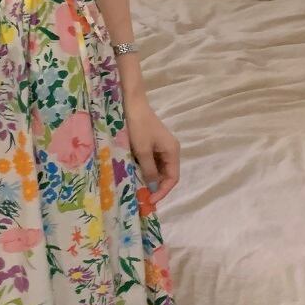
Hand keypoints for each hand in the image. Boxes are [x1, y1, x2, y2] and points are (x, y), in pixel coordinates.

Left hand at [123, 88, 179, 203]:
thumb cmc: (138, 126)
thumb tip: (153, 187)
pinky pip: (151, 161)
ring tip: (138, 188)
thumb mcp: (143, 150)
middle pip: (166, 174)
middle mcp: (170, 150)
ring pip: (158, 169)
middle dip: (155, 186)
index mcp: (172, 151)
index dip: (162, 191)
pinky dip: (145, 169)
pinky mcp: (152, 143)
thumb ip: (149, 170)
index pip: (173, 178)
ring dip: (149, 178)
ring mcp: (161, 146)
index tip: (150, 200)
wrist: (131, 103)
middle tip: (142, 197)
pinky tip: (135, 174)